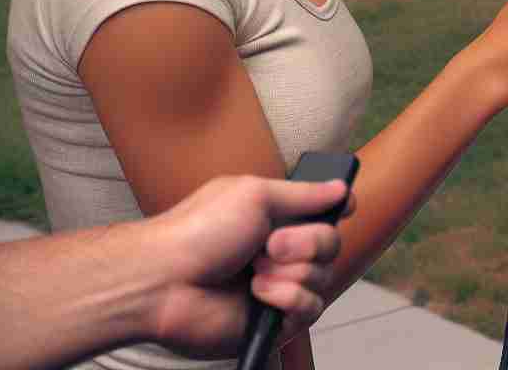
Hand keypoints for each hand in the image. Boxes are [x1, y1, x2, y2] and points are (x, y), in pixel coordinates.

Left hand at [145, 174, 355, 356]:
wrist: (165, 282)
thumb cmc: (197, 233)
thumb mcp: (253, 194)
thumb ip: (302, 193)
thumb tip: (338, 187)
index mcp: (275, 219)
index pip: (325, 214)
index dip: (336, 211)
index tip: (341, 207)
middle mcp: (281, 253)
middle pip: (332, 245)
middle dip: (306, 242)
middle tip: (269, 243)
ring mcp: (279, 287)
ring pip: (324, 278)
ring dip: (291, 272)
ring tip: (255, 270)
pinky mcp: (275, 321)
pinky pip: (310, 309)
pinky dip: (285, 297)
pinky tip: (257, 292)